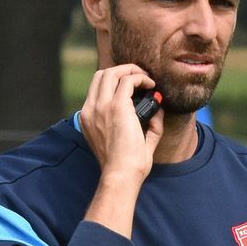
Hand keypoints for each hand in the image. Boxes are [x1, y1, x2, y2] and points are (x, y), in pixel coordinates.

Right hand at [79, 64, 163, 182]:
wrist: (121, 175)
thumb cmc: (126, 166)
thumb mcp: (133, 143)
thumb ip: (146, 125)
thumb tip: (157, 110)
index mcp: (88, 118)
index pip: (96, 89)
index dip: (115, 82)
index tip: (134, 87)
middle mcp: (91, 110)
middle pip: (101, 75)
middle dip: (122, 70)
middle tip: (141, 78)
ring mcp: (101, 107)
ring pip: (111, 72)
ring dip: (131, 70)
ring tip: (146, 79)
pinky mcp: (117, 107)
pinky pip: (127, 80)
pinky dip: (140, 78)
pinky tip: (152, 85)